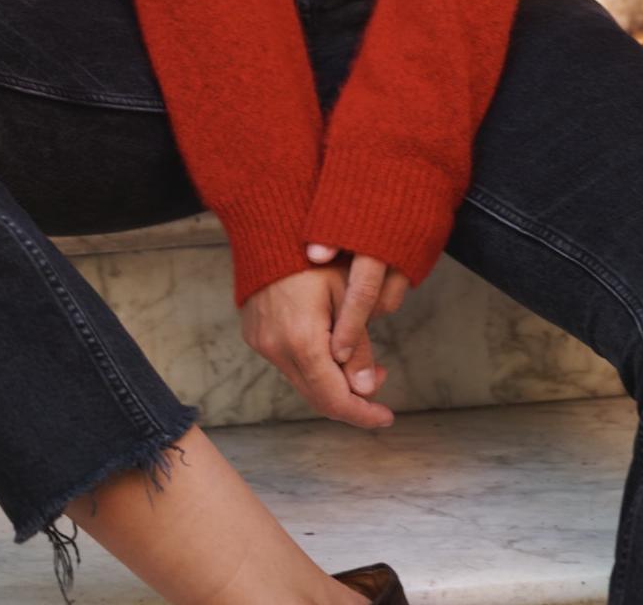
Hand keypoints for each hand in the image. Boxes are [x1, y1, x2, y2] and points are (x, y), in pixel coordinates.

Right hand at [240, 261, 394, 428]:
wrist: (269, 226)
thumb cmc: (315, 254)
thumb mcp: (348, 294)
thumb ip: (358, 346)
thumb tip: (367, 389)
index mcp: (302, 341)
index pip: (335, 399)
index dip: (364, 413)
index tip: (387, 417)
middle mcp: (276, 349)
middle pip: (318, 398)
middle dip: (352, 399)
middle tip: (380, 380)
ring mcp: (262, 344)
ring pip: (303, 383)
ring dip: (333, 382)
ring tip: (360, 362)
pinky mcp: (255, 336)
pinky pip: (288, 365)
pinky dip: (313, 367)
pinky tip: (332, 347)